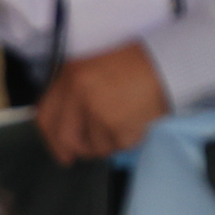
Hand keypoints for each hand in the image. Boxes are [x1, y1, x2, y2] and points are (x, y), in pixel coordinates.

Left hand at [36, 42, 168, 164]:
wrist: (170, 60)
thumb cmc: (136, 63)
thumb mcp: (95, 67)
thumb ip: (75, 92)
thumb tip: (66, 127)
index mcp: (70, 75)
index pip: (45, 116)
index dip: (51, 139)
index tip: (60, 150)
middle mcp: (79, 92)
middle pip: (66, 139)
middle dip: (77, 150)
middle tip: (86, 153)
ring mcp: (98, 110)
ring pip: (95, 146)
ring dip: (109, 142)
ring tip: (124, 121)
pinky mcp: (118, 125)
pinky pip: (119, 145)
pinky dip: (129, 139)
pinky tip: (137, 121)